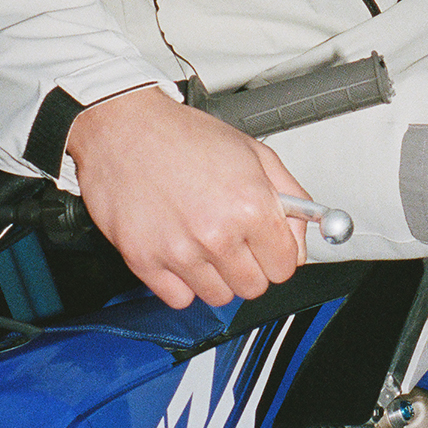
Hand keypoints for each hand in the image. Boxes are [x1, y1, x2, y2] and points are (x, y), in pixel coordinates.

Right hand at [67, 86, 308, 308]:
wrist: (124, 128)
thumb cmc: (183, 136)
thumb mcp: (254, 153)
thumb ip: (290, 197)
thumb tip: (303, 233)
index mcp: (250, 205)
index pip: (286, 267)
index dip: (278, 255)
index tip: (268, 247)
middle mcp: (217, 233)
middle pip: (253, 287)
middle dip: (249, 267)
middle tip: (234, 242)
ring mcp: (179, 251)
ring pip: (218, 296)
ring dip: (215, 276)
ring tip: (202, 241)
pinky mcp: (144, 261)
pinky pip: (178, 298)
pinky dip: (181, 282)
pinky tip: (178, 251)